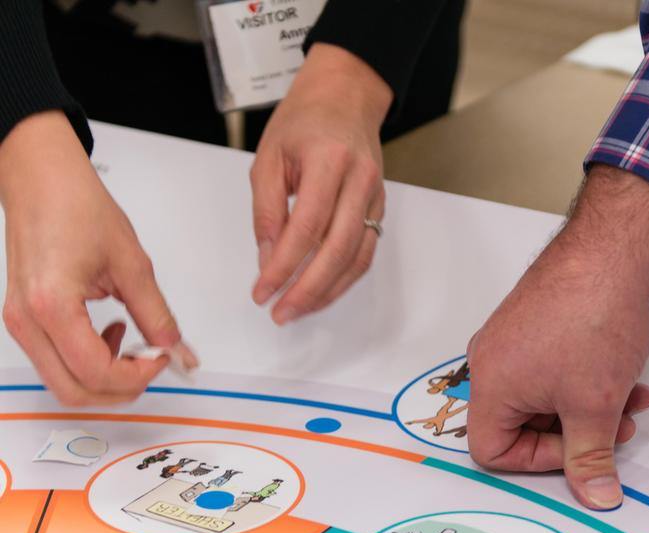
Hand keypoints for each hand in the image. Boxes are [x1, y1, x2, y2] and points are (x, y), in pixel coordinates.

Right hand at [0, 112, 190, 405]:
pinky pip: (56, 364)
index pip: (97, 373)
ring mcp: (21, 323)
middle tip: (150, 364)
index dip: (138, 375)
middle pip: (75, 393)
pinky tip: (109, 336)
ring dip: (104, 379)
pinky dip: (88, 365)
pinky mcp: (24, 321)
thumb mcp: (132, 264)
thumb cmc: (74, 206)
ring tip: (130, 344)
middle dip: (121, 390)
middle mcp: (28, 321)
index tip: (161, 357)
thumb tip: (178, 350)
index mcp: (52, 305)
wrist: (39, 178)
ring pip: (63, 384)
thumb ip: (158, 315)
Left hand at [250, 44, 391, 323]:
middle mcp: (359, 182)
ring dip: (326, 292)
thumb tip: (268, 260)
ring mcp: (374, 199)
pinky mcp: (379, 211)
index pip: (306, 227)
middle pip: (337, 250)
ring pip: (356, 260)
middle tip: (281, 312)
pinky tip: (320, 292)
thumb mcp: (269, 156)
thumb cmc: (304, 122)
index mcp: (329, 161)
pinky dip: (342, 280)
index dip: (284, 265)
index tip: (262, 290)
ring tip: (297, 309)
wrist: (346, 98)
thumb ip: (267, 210)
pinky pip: (364, 255)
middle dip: (307, 289)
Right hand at [466, 166, 648, 509]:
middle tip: (617, 431)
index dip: (539, 462)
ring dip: (590, 407)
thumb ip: (590, 460)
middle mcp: (491, 363)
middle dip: (577, 434)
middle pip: (522, 426)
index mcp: (490, 387)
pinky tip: (627, 374)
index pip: (492, 451)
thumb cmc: (590, 320)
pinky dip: (587, 381)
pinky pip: (551, 370)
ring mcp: (511, 341)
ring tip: (632, 400)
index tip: (579, 451)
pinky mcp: (533, 324)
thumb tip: (595, 498)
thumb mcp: (594, 406)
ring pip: (545, 398)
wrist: (609, 251)